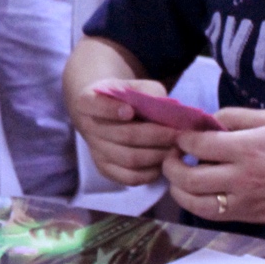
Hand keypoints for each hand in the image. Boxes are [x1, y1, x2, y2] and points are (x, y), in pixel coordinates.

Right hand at [67, 79, 182, 184]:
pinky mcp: (106, 170)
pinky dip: (151, 172)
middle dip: (155, 136)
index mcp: (87, 101)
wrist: (108, 114)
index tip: (130, 111)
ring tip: (176, 148)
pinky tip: (164, 162)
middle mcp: (88, 128)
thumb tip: (165, 108)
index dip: (110, 110)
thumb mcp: (135, 85)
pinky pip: (130, 177)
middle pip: (122, 135)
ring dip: (157, 155)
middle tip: (177, 134)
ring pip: (129, 159)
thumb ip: (148, 92)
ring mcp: (96, 151)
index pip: (93, 105)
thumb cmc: (126, 97)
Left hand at [163, 106, 264, 225]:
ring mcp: (244, 202)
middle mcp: (242, 178)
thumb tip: (207, 121)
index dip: (181, 138)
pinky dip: (195, 203)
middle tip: (171, 155)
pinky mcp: (248, 218)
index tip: (180, 134)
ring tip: (178, 175)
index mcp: (248, 148)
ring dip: (177, 189)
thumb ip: (236, 116)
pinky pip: (211, 215)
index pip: (198, 144)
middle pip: (188, 176)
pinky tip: (195, 191)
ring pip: (194, 202)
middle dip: (171, 164)